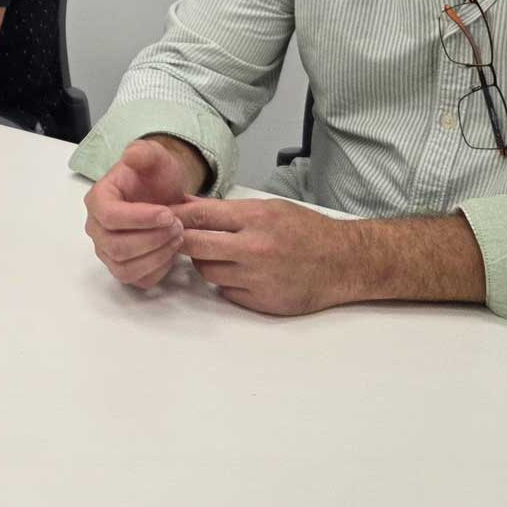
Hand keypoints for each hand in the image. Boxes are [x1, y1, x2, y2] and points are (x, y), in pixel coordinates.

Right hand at [84, 140, 198, 289]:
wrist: (165, 196)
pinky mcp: (123, 269)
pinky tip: (171, 251)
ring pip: (125, 268)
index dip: (139, 219)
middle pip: (116, 246)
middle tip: (178, 226)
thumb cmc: (157, 177)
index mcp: (97, 199)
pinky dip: (158, 269)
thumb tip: (131, 156)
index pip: (109, 216)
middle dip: (152, 238)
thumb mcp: (156, 157)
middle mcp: (96, 228)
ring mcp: (107, 252)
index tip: (168, 214)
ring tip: (178, 237)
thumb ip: (145, 153)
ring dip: (157, 255)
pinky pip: (137, 280)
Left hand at [173, 196, 350, 315]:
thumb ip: (228, 210)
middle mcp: (255, 248)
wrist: (343, 262)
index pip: (202, 216)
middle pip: (195, 246)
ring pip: (207, 271)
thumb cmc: (306, 230)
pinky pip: (226, 291)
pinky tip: (239, 273)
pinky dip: (226, 282)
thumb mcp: (270, 208)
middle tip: (176, 238)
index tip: (163, 216)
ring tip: (218, 254)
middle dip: (181, 241)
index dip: (177, 216)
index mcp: (257, 219)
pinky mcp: (262, 302)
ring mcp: (257, 278)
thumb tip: (188, 205)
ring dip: (205, 262)